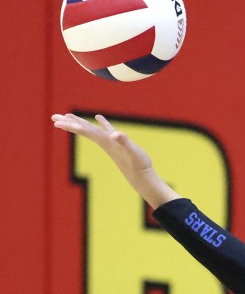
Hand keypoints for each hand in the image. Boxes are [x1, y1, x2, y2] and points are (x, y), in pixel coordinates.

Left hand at [51, 113, 178, 207]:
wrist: (141, 177)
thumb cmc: (138, 165)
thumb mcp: (132, 151)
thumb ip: (124, 141)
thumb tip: (115, 134)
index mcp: (105, 141)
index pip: (85, 131)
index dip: (71, 126)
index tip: (57, 122)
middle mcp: (104, 142)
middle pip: (83, 130)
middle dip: (68, 123)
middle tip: (53, 117)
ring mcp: (111, 142)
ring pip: (91, 129)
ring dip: (80, 122)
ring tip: (68, 116)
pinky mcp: (119, 143)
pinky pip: (107, 129)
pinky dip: (102, 122)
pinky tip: (98, 117)